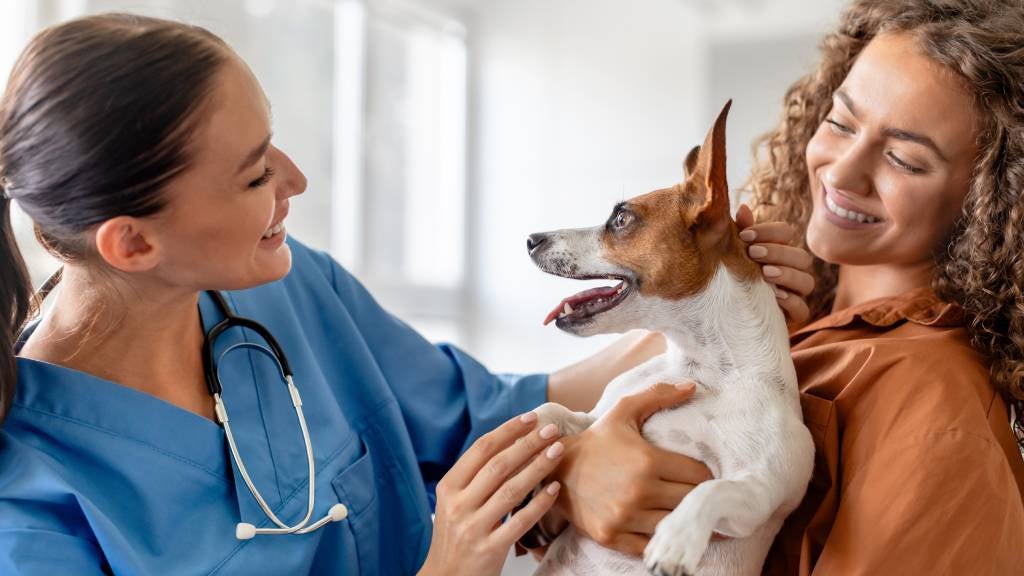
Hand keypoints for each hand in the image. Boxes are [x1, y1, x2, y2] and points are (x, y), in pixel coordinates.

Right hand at [419, 413, 564, 575]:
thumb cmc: (456, 536)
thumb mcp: (454, 502)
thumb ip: (475, 477)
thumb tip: (512, 442)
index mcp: (448, 487)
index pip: (481, 449)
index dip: (508, 431)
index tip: (531, 418)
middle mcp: (458, 505)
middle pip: (498, 465)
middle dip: (528, 444)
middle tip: (552, 429)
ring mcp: (473, 528)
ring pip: (510, 490)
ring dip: (537, 467)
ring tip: (557, 451)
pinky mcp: (489, 549)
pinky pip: (520, 522)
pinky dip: (539, 504)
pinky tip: (555, 489)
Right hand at [548, 383, 712, 555]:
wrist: (555, 467)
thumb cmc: (597, 440)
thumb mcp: (624, 411)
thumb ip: (658, 395)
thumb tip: (692, 386)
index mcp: (647, 460)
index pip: (699, 475)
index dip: (706, 476)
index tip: (704, 477)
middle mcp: (639, 491)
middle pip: (692, 503)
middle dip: (701, 500)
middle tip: (703, 498)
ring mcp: (625, 517)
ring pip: (674, 526)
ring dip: (684, 522)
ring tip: (689, 517)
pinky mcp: (612, 536)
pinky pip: (651, 547)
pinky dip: (659, 541)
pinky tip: (664, 531)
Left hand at [735, 204, 814, 324]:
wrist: (726, 314)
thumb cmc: (731, 277)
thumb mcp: (734, 255)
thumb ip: (741, 233)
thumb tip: (743, 208)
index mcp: (778, 251)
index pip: (786, 233)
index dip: (769, 232)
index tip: (744, 236)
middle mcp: (792, 271)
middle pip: (801, 256)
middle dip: (778, 253)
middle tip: (754, 253)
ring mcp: (795, 294)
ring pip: (807, 281)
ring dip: (787, 275)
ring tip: (765, 274)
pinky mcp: (792, 316)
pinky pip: (802, 309)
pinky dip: (791, 302)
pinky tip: (775, 297)